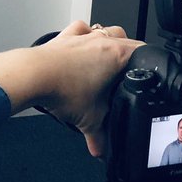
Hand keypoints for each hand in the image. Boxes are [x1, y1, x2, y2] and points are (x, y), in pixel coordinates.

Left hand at [0, 21, 141, 157]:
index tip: (147, 72)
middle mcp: (101, 41)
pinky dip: (82, 36)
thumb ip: (101, 139)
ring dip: (107, 41)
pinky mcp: (63, 37)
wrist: (32, 76)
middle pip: (126, 39)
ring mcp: (82, 36)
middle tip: (126, 73)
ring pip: (104, 31)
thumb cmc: (62, 89)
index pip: (144, 51)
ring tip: (104, 62)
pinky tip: (79, 50)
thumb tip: (103, 151)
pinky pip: (79, 30)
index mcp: (117, 55)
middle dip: (128, 54)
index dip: (148, 62)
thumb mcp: (90, 120)